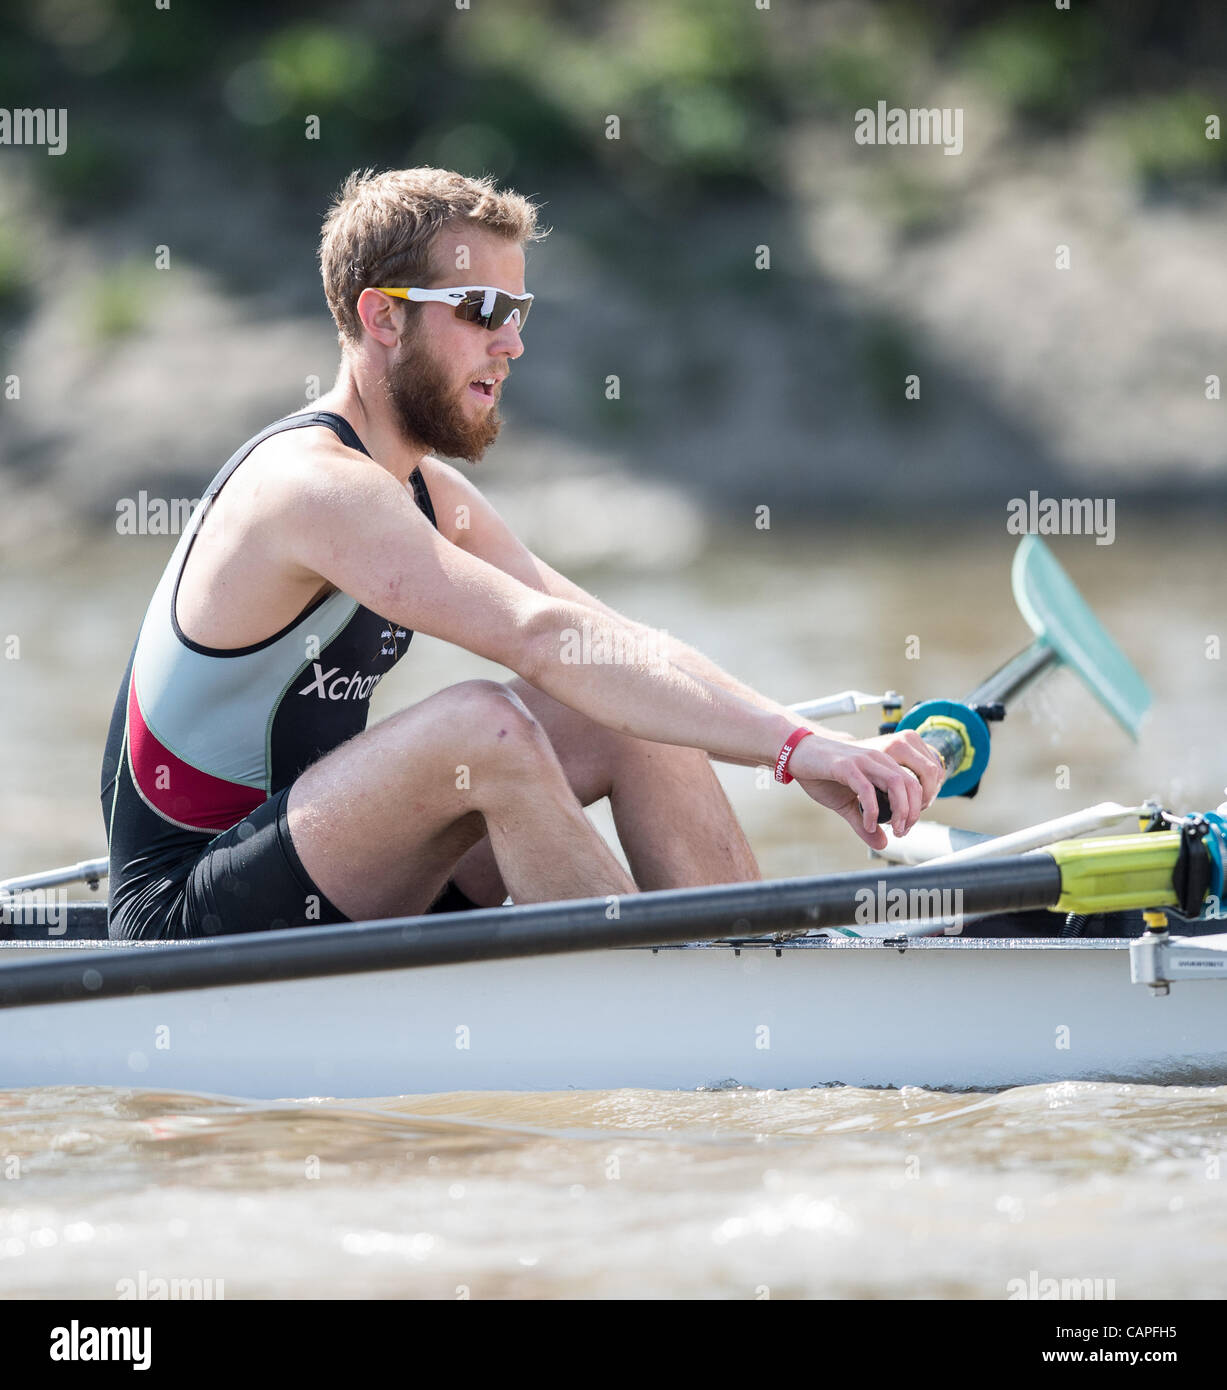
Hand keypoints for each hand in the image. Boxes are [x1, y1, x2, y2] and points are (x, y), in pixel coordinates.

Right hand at [785, 729, 944, 849]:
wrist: (796, 754)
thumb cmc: (821, 775)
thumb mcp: (847, 804)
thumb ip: (865, 823)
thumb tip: (883, 844)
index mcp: (882, 764)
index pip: (913, 784)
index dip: (915, 808)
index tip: (905, 828)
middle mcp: (877, 759)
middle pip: (910, 784)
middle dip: (912, 812)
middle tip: (902, 832)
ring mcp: (862, 761)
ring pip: (896, 783)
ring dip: (900, 809)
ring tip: (894, 829)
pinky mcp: (845, 766)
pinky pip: (866, 789)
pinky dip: (871, 809)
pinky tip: (867, 823)